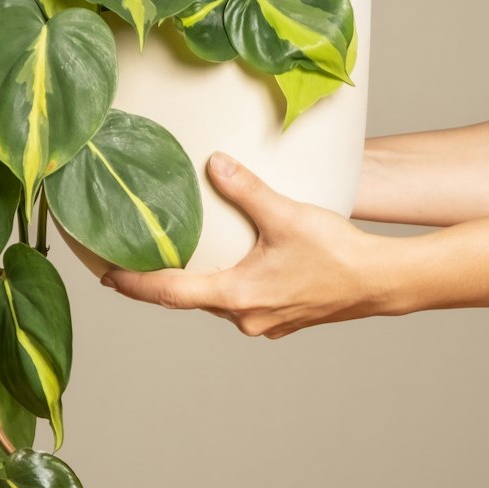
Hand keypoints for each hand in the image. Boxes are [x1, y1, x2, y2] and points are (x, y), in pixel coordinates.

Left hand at [101, 152, 394, 338]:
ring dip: (200, 282)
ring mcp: (265, 323)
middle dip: (163, 281)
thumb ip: (246, 189)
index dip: (134, 284)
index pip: (169, 293)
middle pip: (190, 299)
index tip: (106, 278)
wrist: (382, 283)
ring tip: (180, 258)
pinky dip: (228, 285)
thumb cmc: (337, 253)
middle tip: (131, 262)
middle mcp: (245, 318)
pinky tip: (232, 265)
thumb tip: (215, 163)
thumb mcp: (285, 214)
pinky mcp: (282, 320)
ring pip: (218, 302)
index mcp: (236, 296)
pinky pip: (242, 304)